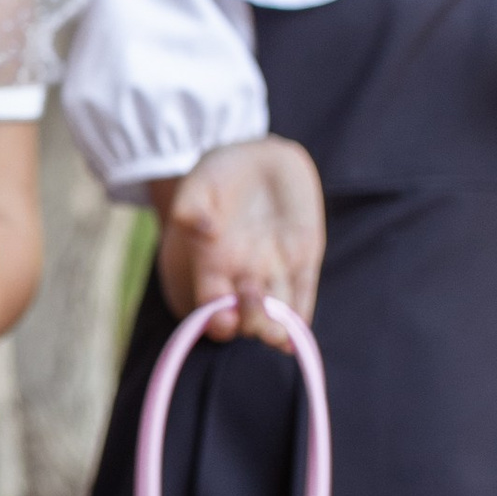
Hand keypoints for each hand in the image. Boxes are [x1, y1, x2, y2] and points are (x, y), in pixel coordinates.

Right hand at [156, 136, 324, 343]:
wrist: (259, 158)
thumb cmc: (221, 170)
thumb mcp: (200, 181)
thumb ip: (192, 204)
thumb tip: (202, 229)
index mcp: (213, 262)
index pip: (212, 304)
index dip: (216, 318)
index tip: (223, 317)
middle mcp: (242, 273)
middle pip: (246, 316)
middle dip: (251, 321)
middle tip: (254, 305)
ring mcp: (274, 269)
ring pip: (276, 312)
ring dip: (275, 328)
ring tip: (277, 332)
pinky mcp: (303, 260)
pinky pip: (303, 296)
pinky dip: (300, 320)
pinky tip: (297, 337)